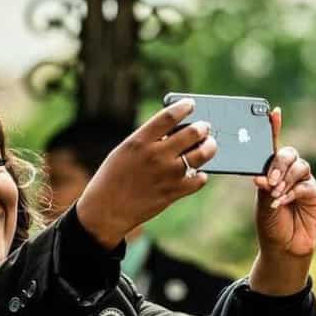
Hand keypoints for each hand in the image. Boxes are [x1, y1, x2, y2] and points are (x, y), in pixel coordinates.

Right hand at [74, 99, 214, 248]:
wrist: (105, 211)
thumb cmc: (112, 179)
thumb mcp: (123, 152)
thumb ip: (147, 141)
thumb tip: (175, 133)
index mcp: (139, 141)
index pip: (169, 116)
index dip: (184, 107)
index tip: (190, 104)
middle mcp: (156, 155)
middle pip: (192, 133)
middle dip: (202, 127)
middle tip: (204, 127)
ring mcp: (167, 174)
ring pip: (202, 154)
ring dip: (209, 147)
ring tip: (209, 145)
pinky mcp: (174, 192)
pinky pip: (200, 179)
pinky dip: (201, 174)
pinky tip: (196, 173)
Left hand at [249, 107, 315, 293]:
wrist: (283, 246)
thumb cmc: (269, 223)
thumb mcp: (261, 202)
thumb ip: (264, 186)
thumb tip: (261, 175)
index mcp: (272, 170)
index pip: (273, 146)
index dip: (274, 128)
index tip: (273, 112)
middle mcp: (289, 172)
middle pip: (289, 153)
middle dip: (278, 163)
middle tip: (269, 180)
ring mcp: (303, 181)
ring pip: (299, 167)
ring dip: (285, 179)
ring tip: (275, 194)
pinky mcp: (314, 193)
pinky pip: (305, 184)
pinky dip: (292, 192)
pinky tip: (282, 201)